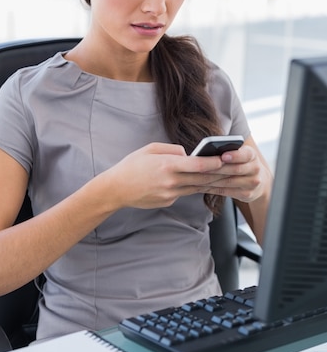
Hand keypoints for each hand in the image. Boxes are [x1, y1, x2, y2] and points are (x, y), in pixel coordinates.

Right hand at [105, 142, 230, 208]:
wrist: (116, 190)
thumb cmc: (131, 166)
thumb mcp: (150, 149)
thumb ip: (172, 150)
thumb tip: (188, 154)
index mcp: (167, 165)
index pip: (198, 165)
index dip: (214, 163)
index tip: (226, 159)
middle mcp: (171, 182)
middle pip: (202, 179)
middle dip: (221, 174)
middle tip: (236, 170)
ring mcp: (170, 194)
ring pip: (197, 187)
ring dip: (212, 183)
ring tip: (227, 177)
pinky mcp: (168, 201)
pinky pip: (184, 192)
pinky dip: (192, 186)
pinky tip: (202, 183)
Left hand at [203, 137, 270, 203]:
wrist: (257, 180)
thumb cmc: (241, 163)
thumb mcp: (240, 154)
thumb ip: (228, 152)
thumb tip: (207, 153)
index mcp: (252, 155)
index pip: (245, 154)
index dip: (234, 156)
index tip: (223, 156)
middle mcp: (255, 169)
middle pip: (235, 169)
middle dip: (216, 169)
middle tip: (200, 168)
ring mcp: (252, 183)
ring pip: (228, 181)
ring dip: (210, 180)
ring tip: (196, 177)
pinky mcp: (247, 194)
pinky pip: (225, 191)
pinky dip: (211, 188)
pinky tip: (200, 186)